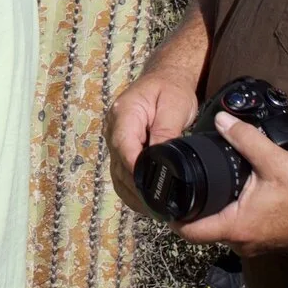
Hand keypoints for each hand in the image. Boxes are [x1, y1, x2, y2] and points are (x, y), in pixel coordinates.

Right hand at [107, 67, 198, 214]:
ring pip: (117, 173)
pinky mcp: (120, 147)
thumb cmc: (170, 89)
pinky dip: (131, 188)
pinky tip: (145, 200)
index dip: (136, 172)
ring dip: (132, 192)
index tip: (152, 191)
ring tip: (153, 209)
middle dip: (136, 188)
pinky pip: (121, 172)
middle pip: (118, 165)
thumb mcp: (174, 106)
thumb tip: (162, 159)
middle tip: (158, 208)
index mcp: (124, 114)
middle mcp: (113, 128)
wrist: (165, 77)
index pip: (124, 148)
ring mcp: (114, 138)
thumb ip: (166, 131)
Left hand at [173, 113, 287, 256]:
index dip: (171, 216)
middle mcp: (244, 243)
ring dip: (214, 212)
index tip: (162, 197)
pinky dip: (232, 215)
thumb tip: (220, 120)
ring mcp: (258, 245)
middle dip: (191, 210)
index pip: (190, 231)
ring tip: (205, 185)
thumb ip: (243, 137)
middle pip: (204, 231)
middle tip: (182, 184)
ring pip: (224, 230)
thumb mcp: (272, 159)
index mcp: (237, 228)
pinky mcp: (270, 240)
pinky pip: (241, 230)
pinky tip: (234, 193)